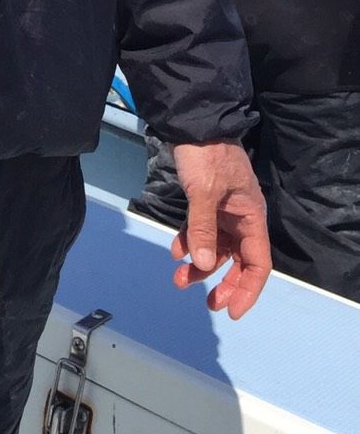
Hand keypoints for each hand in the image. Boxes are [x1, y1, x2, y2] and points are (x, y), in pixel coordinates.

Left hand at [169, 140, 270, 318]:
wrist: (191, 123)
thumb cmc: (205, 156)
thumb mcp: (204, 193)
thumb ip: (203, 230)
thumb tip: (205, 265)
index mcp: (251, 216)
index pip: (258, 263)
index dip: (248, 289)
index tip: (232, 310)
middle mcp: (241, 217)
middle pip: (239, 260)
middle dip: (223, 282)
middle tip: (207, 302)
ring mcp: (223, 210)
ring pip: (216, 247)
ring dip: (201, 264)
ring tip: (180, 278)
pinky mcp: (206, 201)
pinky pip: (201, 230)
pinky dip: (190, 241)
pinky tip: (176, 251)